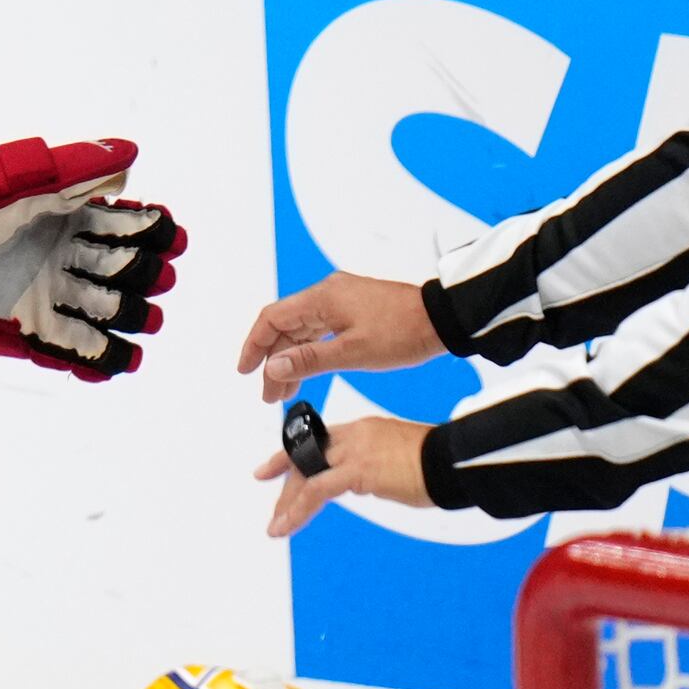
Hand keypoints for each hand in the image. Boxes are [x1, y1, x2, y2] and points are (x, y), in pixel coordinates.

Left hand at [0, 137, 184, 380]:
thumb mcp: (25, 181)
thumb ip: (78, 167)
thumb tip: (131, 152)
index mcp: (74, 220)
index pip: (134, 228)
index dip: (156, 233)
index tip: (167, 235)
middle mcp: (69, 260)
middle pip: (131, 275)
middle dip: (149, 276)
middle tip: (149, 275)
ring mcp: (54, 299)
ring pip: (112, 316)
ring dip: (133, 318)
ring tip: (139, 319)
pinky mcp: (35, 334)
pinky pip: (79, 354)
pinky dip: (101, 360)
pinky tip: (117, 358)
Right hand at [238, 272, 442, 404]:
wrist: (443, 319)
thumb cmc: (402, 333)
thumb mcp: (352, 353)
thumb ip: (308, 360)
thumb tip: (271, 367)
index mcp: (322, 298)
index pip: (272, 319)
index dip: (254, 345)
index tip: (245, 371)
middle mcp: (327, 294)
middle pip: (286, 326)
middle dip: (273, 361)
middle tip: (269, 394)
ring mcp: (341, 300)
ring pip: (303, 330)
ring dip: (291, 359)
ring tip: (285, 392)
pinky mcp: (354, 308)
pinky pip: (320, 329)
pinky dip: (310, 351)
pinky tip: (307, 371)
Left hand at [256, 416, 431, 536]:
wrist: (453, 461)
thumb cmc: (437, 463)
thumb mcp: (397, 456)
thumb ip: (373, 465)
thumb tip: (362, 482)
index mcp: (363, 429)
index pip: (318, 440)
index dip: (290, 455)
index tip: (270, 467)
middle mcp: (354, 436)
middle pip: (306, 458)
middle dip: (285, 483)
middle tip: (272, 504)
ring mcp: (354, 452)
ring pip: (306, 475)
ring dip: (288, 504)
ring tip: (277, 526)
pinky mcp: (358, 471)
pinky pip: (317, 491)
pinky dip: (298, 510)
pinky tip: (287, 526)